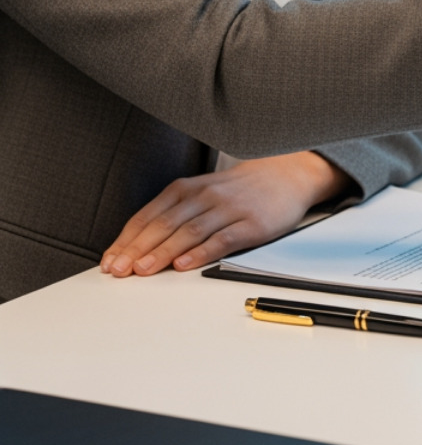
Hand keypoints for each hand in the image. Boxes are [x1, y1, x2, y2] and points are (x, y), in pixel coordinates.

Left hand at [100, 152, 349, 276]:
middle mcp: (205, 196)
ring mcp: (229, 209)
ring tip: (143, 270)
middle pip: (164, 224)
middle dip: (137, 249)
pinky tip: (185, 264)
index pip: (148, 215)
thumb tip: (139, 244)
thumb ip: (175, 212)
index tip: (110, 261)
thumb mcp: (204, 191)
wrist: (289, 174)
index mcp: (188, 188)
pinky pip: (222, 239)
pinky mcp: (252, 223)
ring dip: (163, 252)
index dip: (127, 239)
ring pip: (189, 232)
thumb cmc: (241, 189)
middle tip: (118, 270)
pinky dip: (201, 252)